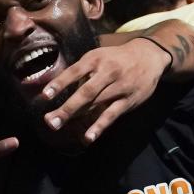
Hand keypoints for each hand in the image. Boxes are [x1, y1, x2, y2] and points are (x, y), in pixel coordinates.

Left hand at [40, 37, 169, 143]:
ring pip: (96, 104)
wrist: (149, 56)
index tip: (45, 95)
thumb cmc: (116, 58)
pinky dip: (99, 126)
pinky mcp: (128, 101)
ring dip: (77, 117)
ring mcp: (119, 87)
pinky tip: (88, 137)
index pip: (74, 71)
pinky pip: (111, 115)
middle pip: (85, 92)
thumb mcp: (99, 56)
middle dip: (66, 108)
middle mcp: (107, 72)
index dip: (59, 83)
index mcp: (96, 59)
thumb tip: (59, 87)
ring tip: (58, 127)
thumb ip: (82, 71)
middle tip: (49, 120)